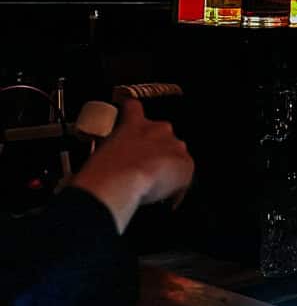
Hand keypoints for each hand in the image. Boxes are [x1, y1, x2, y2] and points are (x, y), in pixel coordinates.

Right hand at [73, 98, 193, 233]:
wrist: (122, 179)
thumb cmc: (104, 169)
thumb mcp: (101, 154)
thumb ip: (111, 150)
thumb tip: (110, 163)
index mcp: (133, 123)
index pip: (133, 107)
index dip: (132, 111)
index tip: (130, 112)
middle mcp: (158, 129)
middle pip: (162, 134)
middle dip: (155, 149)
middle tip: (143, 170)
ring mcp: (174, 145)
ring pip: (176, 155)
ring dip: (167, 167)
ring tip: (154, 186)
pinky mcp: (186, 164)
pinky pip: (184, 175)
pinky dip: (177, 187)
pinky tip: (165, 198)